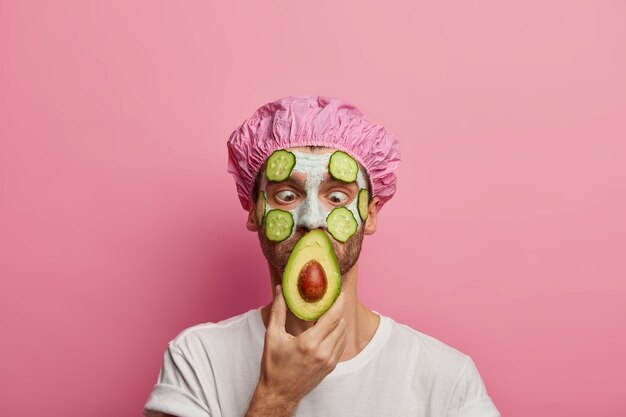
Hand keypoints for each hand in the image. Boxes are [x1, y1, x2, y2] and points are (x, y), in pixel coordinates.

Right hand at [256, 285, 346, 406]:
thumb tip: (280, 291)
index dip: (338, 303)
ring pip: (343, 335)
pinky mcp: (331, 367)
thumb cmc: (274, 365)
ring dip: (339, 322)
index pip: (332, 318)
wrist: (279, 393)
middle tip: (333, 301)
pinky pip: (340, 345)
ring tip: (330, 314)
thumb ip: (278, 310)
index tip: (340, 293)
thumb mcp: (272, 336)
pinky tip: (328, 330)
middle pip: (340, 324)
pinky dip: (337, 335)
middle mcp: (322, 352)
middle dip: (338, 311)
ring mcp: (329, 361)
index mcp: (309, 343)